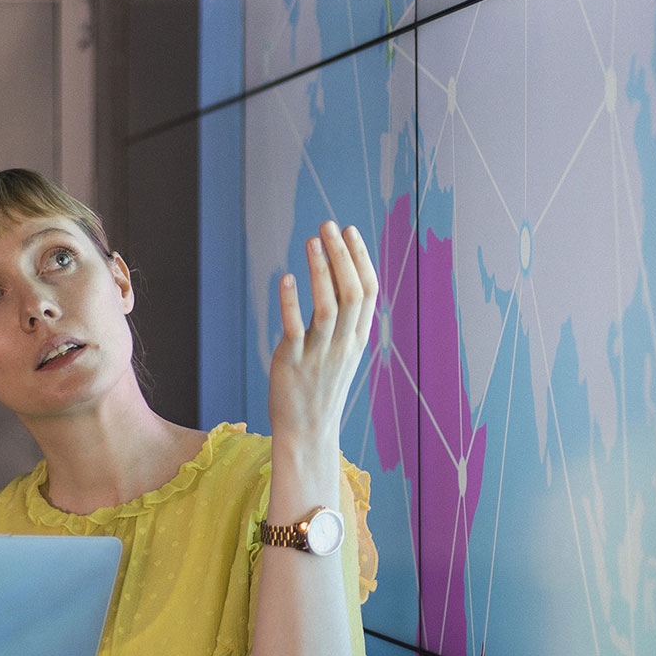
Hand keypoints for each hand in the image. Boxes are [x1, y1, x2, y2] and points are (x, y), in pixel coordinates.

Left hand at [269, 221, 378, 453]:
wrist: (307, 430)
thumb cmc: (322, 385)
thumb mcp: (341, 350)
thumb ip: (342, 317)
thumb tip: (337, 273)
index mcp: (358, 338)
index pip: (369, 291)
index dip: (360, 258)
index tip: (349, 230)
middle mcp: (344, 344)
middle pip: (352, 293)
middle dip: (342, 256)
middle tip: (329, 225)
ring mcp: (320, 353)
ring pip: (328, 307)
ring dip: (321, 271)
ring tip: (311, 241)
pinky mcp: (293, 362)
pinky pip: (295, 328)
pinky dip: (291, 301)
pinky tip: (286, 277)